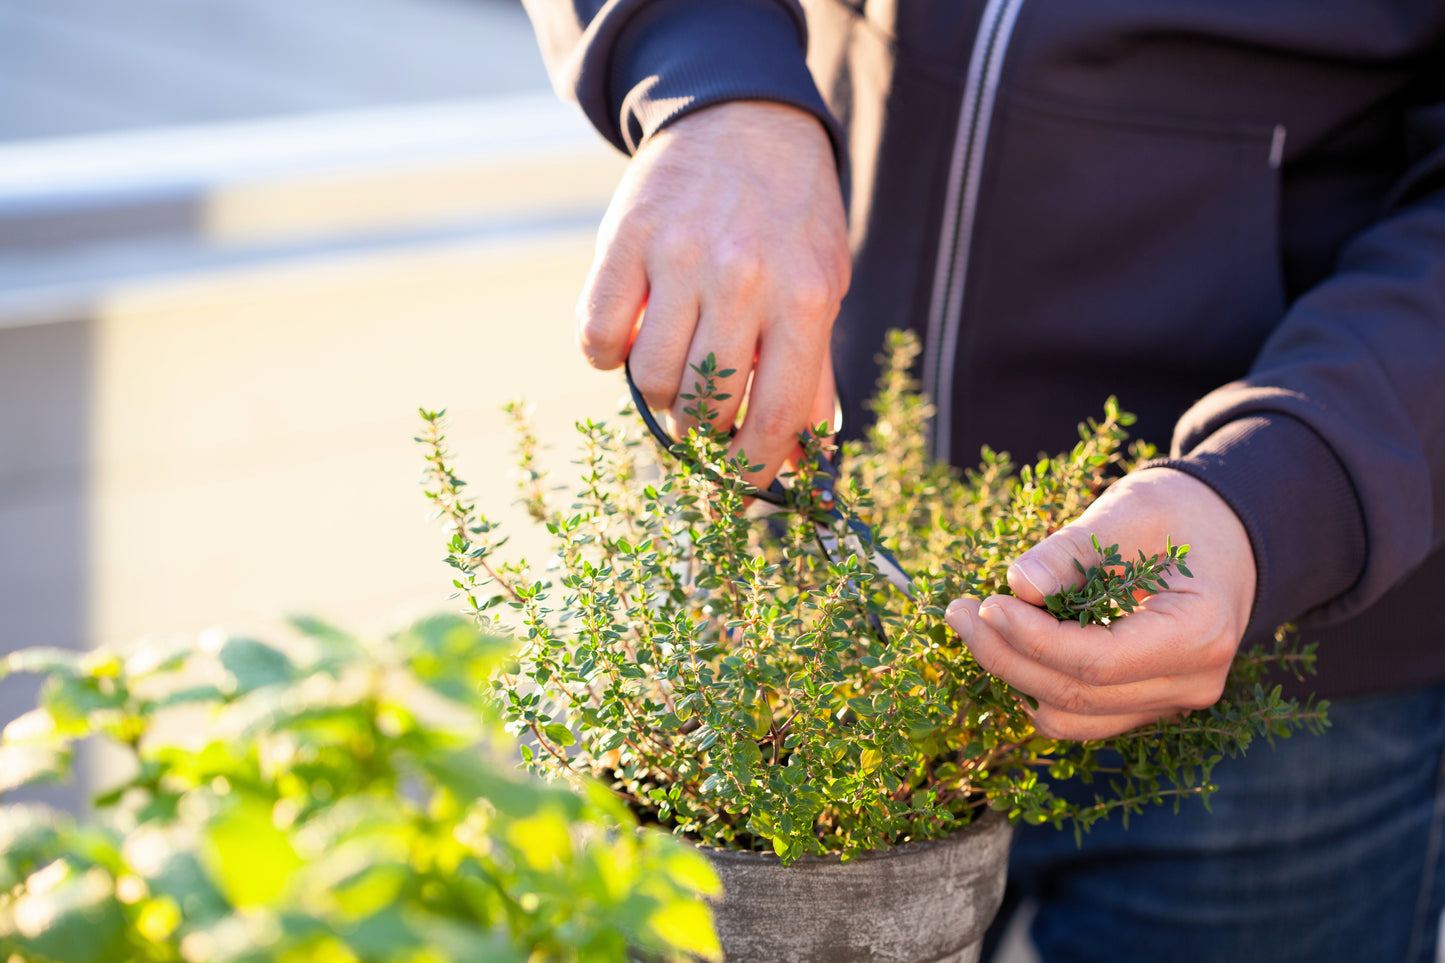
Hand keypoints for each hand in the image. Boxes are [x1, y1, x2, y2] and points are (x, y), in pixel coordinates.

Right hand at [576, 100, 850, 484]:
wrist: (744, 120)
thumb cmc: (790, 220)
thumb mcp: (823, 287)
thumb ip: (812, 373)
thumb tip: (797, 462)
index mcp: (803, 299)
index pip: (773, 418)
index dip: (753, 470)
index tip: (740, 487)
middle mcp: (741, 278)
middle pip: (704, 406)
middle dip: (704, 430)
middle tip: (705, 417)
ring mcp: (677, 257)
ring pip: (649, 380)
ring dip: (658, 396)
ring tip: (675, 372)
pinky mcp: (624, 241)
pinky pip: (596, 337)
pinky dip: (608, 354)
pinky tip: (633, 336)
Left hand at [944, 468, 1256, 740]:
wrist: (1224, 534)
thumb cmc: (1180, 514)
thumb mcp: (1131, 510)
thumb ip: (1075, 549)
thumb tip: (1019, 584)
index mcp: (1201, 634)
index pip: (1098, 661)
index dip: (1032, 639)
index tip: (985, 604)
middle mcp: (1193, 683)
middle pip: (1078, 696)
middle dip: (1006, 657)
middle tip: (956, 611)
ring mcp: (1170, 702)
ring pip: (1072, 719)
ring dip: (1013, 676)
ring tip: (972, 623)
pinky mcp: (1144, 704)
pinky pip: (1080, 714)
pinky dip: (1034, 685)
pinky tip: (1007, 641)